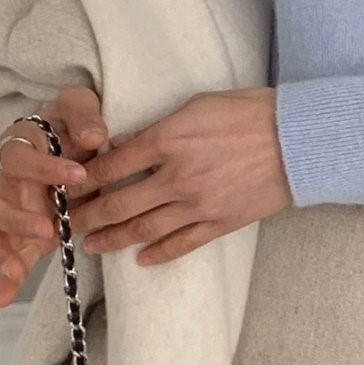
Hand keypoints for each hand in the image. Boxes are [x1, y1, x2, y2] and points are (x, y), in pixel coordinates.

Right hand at [0, 85, 108, 306]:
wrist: (75, 138)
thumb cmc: (73, 121)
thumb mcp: (81, 104)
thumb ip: (84, 114)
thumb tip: (94, 136)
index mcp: (20, 146)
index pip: (19, 157)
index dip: (44, 167)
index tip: (77, 174)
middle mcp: (9, 179)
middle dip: (18, 218)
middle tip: (48, 228)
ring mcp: (13, 208)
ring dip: (4, 251)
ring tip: (19, 268)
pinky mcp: (23, 231)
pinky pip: (8, 253)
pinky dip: (5, 277)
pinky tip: (4, 298)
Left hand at [67, 86, 291, 265]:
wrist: (298, 139)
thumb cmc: (251, 112)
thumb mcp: (197, 105)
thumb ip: (157, 127)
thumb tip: (124, 144)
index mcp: (168, 141)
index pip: (112, 165)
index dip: (85, 178)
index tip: (68, 186)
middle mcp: (177, 176)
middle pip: (119, 203)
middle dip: (86, 216)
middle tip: (65, 224)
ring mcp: (199, 203)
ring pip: (145, 228)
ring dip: (114, 239)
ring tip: (91, 247)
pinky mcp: (221, 222)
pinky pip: (183, 243)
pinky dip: (160, 254)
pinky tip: (142, 260)